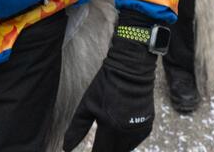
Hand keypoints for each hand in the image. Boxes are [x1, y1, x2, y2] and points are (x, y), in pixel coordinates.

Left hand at [63, 11, 157, 151]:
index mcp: (110, 129)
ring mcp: (139, 130)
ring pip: (125, 148)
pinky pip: (135, 140)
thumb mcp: (87, 105)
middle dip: (105, 149)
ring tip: (108, 136)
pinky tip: (120, 130)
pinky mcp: (148, 124)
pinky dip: (127, 138)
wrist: (132, 68)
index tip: (91, 151)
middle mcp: (126, 133)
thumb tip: (65, 149)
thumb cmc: (106, 85)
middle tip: (100, 143)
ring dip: (116, 146)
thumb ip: (77, 128)